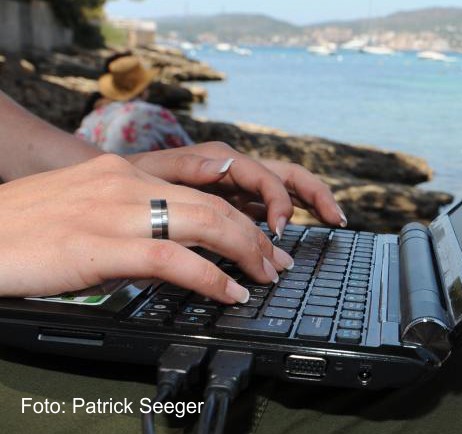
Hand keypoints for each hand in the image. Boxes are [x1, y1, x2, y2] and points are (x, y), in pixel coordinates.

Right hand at [0, 154, 293, 302]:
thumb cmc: (21, 228)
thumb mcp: (83, 208)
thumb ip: (128, 215)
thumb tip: (171, 244)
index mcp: (122, 171)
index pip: (200, 186)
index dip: (240, 213)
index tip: (261, 237)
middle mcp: (125, 182)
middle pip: (213, 203)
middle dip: (254, 235)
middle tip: (275, 262)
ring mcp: (113, 210)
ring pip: (205, 222)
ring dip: (246, 252)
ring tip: (264, 277)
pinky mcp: (100, 243)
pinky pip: (174, 258)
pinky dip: (212, 277)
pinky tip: (230, 293)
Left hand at [125, 142, 347, 237]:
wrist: (109, 191)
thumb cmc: (128, 181)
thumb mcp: (151, 173)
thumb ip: (189, 168)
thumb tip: (226, 164)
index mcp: (220, 160)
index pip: (265, 178)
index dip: (278, 203)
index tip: (277, 233)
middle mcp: (234, 170)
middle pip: (287, 176)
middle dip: (315, 195)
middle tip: (336, 220)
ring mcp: (236, 188)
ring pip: (284, 190)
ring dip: (309, 205)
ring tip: (332, 223)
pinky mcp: (232, 204)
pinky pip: (266, 209)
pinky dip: (285, 220)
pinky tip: (291, 238)